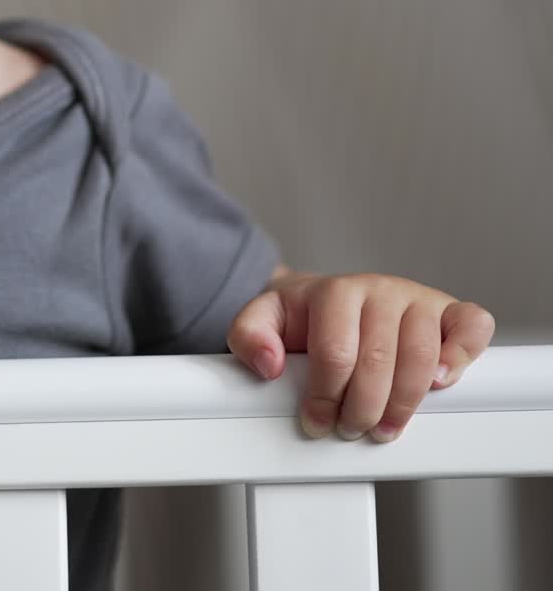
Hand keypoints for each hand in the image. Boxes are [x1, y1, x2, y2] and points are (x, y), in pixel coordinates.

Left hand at [226, 270, 494, 441]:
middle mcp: (379, 290)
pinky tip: (439, 383)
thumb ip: (249, 336)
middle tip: (350, 428)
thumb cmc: (300, 317)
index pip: (337, 351)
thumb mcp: (261, 320)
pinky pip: (471, 326)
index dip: (326, 396)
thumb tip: (269, 363)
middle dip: (363, 408)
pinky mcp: (447, 311)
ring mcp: (416, 299)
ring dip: (404, 403)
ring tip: (384, 426)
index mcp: (334, 291)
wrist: (324, 299)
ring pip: (422, 356)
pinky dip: (462, 355)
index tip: (317, 422)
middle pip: (380, 362)